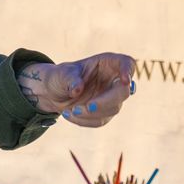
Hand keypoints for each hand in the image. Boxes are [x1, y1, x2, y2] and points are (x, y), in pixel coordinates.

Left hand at [21, 54, 135, 126]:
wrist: (54, 93)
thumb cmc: (61, 77)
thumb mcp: (62, 73)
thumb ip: (70, 79)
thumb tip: (77, 90)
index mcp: (107, 63)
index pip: (126, 63)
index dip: (128, 71)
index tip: (125, 81)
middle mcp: (113, 80)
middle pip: (122, 92)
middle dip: (105, 102)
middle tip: (87, 107)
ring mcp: (112, 97)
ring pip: (113, 109)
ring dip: (91, 113)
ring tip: (70, 111)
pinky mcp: (105, 112)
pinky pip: (101, 120)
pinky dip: (85, 120)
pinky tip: (70, 114)